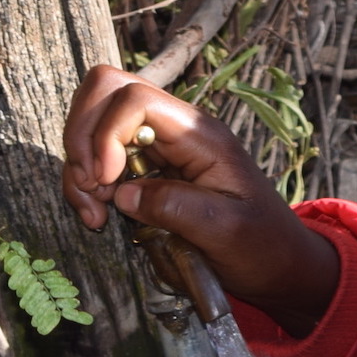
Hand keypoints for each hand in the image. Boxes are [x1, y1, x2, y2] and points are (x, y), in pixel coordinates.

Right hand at [62, 65, 340, 336]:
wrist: (277, 263)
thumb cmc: (261, 244)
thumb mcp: (226, 230)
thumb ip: (177, 208)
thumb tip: (123, 194)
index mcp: (200, 134)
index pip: (135, 98)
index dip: (107, 133)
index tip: (106, 181)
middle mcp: (176, 128)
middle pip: (106, 93)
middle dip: (82, 138)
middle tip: (91, 189)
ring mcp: (159, 145)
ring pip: (94, 124)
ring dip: (80, 165)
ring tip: (94, 212)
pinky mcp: (146, 167)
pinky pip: (100, 157)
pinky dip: (86, 182)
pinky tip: (97, 215)